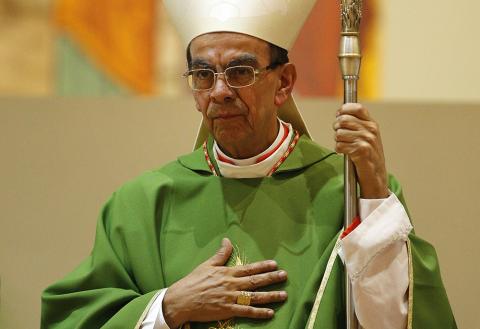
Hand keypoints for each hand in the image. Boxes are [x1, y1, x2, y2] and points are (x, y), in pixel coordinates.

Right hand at [163, 238, 287, 327]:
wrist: (182, 300)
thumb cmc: (193, 282)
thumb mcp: (207, 265)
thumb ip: (220, 254)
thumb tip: (227, 241)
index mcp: (227, 273)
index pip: (249, 268)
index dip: (263, 266)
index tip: (275, 264)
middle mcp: (232, 284)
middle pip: (255, 281)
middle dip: (271, 278)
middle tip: (284, 276)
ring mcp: (231, 298)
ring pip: (254, 297)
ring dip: (270, 296)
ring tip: (284, 295)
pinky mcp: (228, 311)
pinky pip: (246, 312)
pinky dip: (259, 313)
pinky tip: (270, 313)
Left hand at [333, 103, 388, 198]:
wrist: (376, 176)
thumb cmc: (369, 156)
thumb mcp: (368, 137)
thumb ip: (357, 125)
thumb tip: (340, 113)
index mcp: (372, 124)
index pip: (357, 108)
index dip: (344, 110)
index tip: (338, 114)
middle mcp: (370, 130)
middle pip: (343, 120)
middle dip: (337, 127)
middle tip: (339, 135)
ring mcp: (366, 140)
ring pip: (339, 133)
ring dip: (338, 141)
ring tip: (345, 146)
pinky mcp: (360, 150)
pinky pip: (339, 145)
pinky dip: (339, 150)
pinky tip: (345, 153)